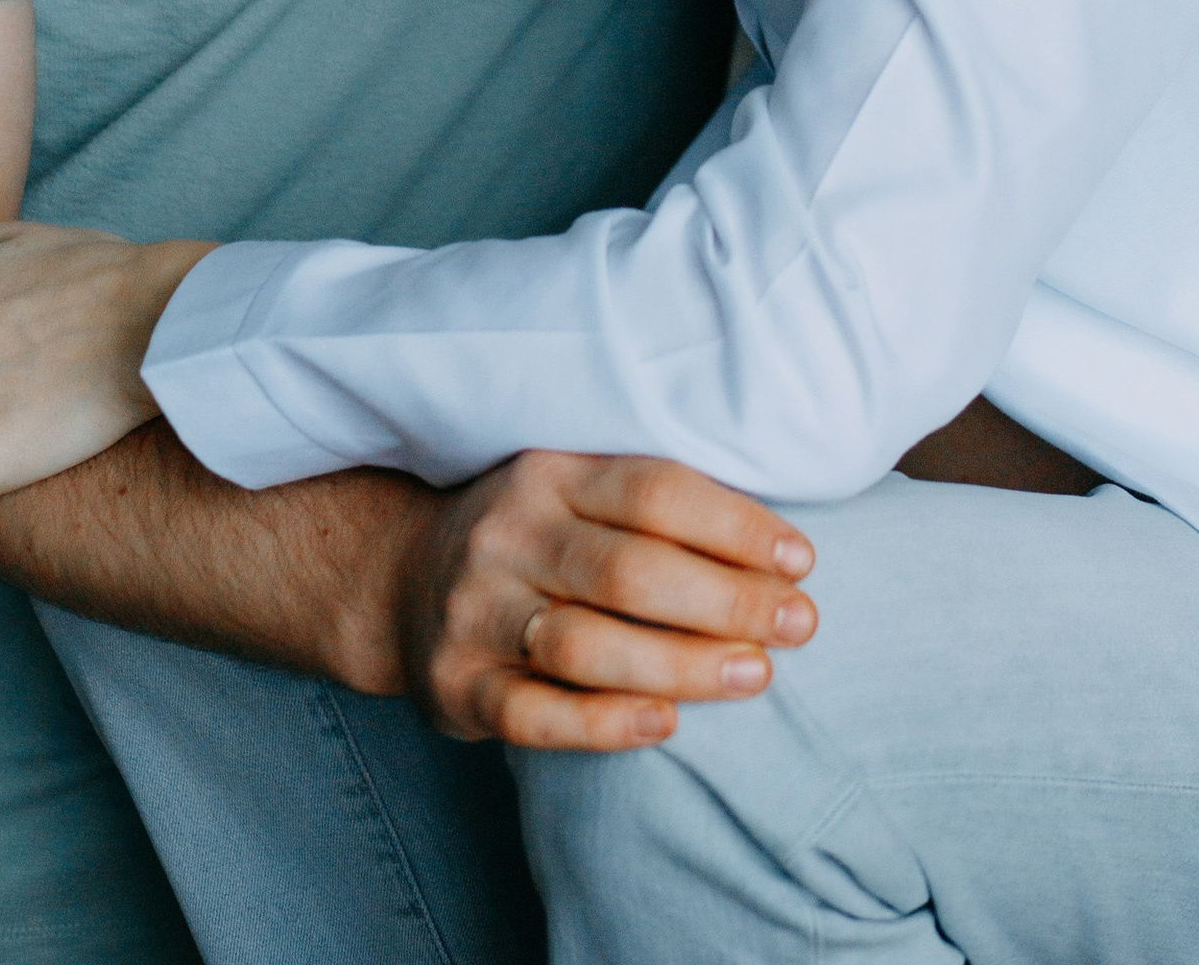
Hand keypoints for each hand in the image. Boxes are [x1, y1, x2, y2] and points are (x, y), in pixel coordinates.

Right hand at [373, 448, 817, 750]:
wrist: (397, 581)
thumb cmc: (530, 541)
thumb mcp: (575, 495)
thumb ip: (656, 511)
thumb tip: (784, 554)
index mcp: (549, 475)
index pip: (655, 490)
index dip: (734, 524)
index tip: (801, 559)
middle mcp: (509, 535)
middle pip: (630, 568)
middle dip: (727, 598)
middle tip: (799, 624)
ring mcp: (475, 611)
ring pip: (587, 642)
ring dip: (682, 662)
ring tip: (755, 675)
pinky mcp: (456, 685)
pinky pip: (534, 713)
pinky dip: (605, 722)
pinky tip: (666, 724)